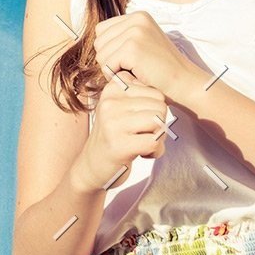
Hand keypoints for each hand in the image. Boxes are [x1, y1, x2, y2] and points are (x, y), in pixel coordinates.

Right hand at [74, 71, 169, 192]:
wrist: (91, 165)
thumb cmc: (113, 135)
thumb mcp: (119, 107)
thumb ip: (137, 94)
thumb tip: (162, 90)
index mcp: (112, 89)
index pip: (156, 92)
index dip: (155, 110)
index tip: (140, 120)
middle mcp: (110, 103)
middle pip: (160, 107)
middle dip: (159, 124)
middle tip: (144, 134)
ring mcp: (113, 123)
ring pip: (159, 123)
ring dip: (158, 138)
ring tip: (143, 142)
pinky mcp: (119, 145)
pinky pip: (154, 143)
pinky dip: (155, 152)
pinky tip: (142, 154)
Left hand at [92, 10, 202, 102]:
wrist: (185, 82)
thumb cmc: (162, 69)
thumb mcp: (143, 43)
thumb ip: (123, 37)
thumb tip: (95, 41)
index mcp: (138, 16)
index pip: (102, 30)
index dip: (109, 49)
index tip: (126, 59)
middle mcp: (136, 20)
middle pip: (99, 42)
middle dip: (109, 59)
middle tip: (131, 68)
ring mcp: (135, 33)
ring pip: (101, 54)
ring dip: (113, 69)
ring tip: (134, 71)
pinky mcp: (132, 49)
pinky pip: (107, 65)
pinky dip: (116, 76)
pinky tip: (134, 76)